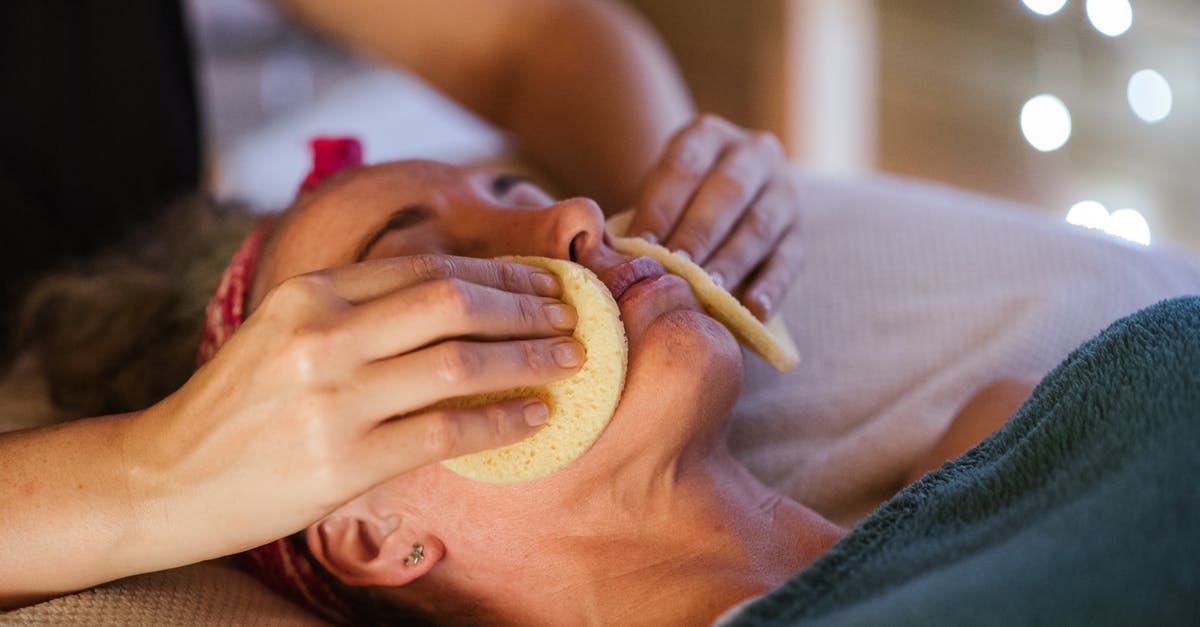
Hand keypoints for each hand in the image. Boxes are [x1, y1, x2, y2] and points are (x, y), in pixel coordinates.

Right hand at [125, 255, 582, 561]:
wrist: (166, 478)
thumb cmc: (239, 405)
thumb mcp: (284, 332)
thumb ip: (357, 311)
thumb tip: (460, 302)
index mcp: (309, 294)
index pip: (426, 269)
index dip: (497, 273)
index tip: (541, 283)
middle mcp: (321, 336)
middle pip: (452, 303)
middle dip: (525, 307)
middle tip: (569, 318)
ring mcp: (331, 399)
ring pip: (459, 362)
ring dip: (529, 359)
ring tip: (569, 362)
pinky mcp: (342, 462)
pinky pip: (446, 432)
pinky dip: (502, 420)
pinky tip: (535, 417)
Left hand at [626, 114, 802, 319]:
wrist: (722, 203)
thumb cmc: (675, 204)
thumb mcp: (659, 193)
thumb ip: (643, 217)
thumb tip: (613, 257)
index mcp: (708, 136)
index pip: (684, 167)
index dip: (662, 207)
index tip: (641, 245)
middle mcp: (754, 154)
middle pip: (727, 192)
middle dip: (698, 233)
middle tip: (675, 270)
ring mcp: (783, 191)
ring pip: (759, 226)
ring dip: (732, 261)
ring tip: (709, 291)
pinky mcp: (798, 233)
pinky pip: (788, 260)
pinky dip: (771, 287)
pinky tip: (753, 310)